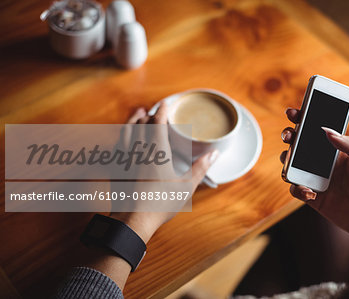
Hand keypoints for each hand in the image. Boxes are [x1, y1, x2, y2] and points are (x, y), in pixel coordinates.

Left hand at [110, 103, 217, 242]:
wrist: (132, 221)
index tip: (165, 103)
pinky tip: (123, 137)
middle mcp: (138, 150)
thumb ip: (200, 168)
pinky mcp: (116, 168)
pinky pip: (117, 145)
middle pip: (141, 124)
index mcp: (156, 152)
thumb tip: (214, 154)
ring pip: (126, 131)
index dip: (161, 110)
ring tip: (137, 113)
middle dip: (148, 114)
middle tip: (153, 109)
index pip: (157, 123)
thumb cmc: (160, 204)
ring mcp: (124, 158)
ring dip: (132, 120)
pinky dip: (122, 135)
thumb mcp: (186, 187)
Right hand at [280, 108, 348, 239]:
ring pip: (292, 165)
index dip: (304, 120)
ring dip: (287, 160)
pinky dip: (297, 188)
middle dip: (290, 136)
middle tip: (288, 135)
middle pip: (299, 145)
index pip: (318, 131)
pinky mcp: (313, 197)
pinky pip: (296, 189)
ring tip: (291, 161)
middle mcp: (324, 163)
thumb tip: (328, 131)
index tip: (295, 112)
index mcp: (338, 151)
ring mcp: (316, 179)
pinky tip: (310, 192)